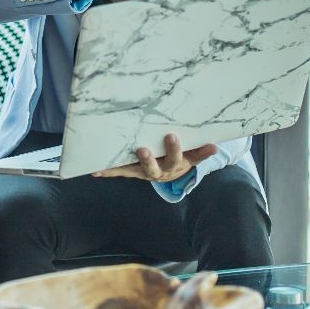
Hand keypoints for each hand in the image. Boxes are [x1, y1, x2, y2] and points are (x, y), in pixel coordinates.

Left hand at [94, 133, 218, 183]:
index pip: (175, 158)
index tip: (172, 136)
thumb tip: (215, 147)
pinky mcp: (130, 171)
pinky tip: (94, 171)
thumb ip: (201, 151)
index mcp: (173, 166)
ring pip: (131, 171)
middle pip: (152, 168)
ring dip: (118, 169)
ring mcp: (142, 172)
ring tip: (104, 168)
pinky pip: (118, 171)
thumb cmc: (181, 158)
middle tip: (142, 149)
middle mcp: (156, 171)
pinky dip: (106, 171)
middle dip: (147, 159)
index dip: (173, 149)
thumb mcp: (192, 156)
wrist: (171, 172)